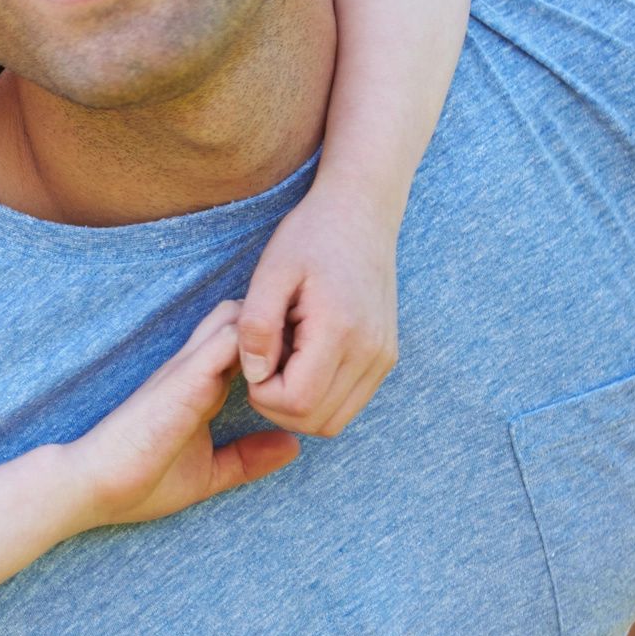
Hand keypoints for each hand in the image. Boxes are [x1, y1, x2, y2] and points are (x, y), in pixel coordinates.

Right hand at [73, 300, 301, 528]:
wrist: (94, 485)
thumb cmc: (141, 480)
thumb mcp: (210, 473)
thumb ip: (247, 458)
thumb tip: (293, 446)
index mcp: (201, 388)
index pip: (247, 347)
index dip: (279, 346)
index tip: (312, 356)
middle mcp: (195, 369)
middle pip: (244, 318)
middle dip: (280, 326)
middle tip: (316, 342)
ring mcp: (189, 369)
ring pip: (239, 318)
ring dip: (273, 328)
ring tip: (307, 344)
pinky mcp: (184, 378)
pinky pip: (229, 342)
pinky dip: (259, 343)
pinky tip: (285, 359)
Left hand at [239, 188, 399, 437]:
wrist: (360, 213)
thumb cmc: (309, 237)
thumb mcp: (269, 273)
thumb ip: (256, 325)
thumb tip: (255, 375)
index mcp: (341, 332)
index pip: (296, 402)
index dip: (261, 394)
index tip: (250, 359)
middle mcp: (372, 353)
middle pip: (317, 422)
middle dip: (276, 405)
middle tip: (260, 361)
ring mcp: (383, 359)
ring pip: (334, 421)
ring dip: (297, 405)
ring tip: (280, 359)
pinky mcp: (385, 358)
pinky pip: (348, 403)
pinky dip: (318, 397)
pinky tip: (299, 360)